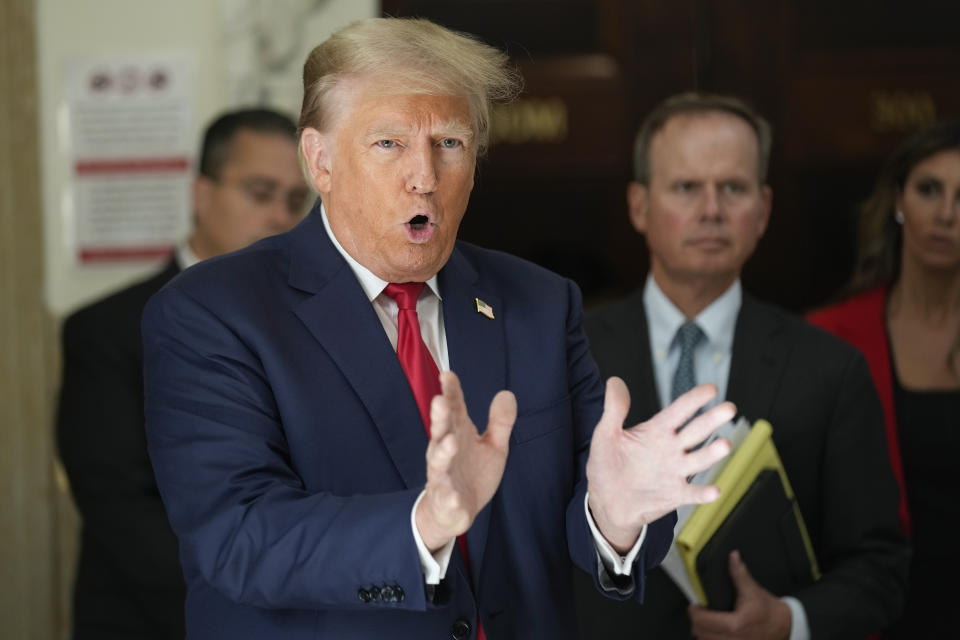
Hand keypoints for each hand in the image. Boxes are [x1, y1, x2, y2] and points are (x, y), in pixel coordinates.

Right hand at [415, 371, 516, 550]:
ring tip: (451, 442)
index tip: (447, 375)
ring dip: (443, 451)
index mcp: (457, 433)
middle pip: (441, 430)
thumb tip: (507, 393)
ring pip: (438, 461)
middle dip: (439, 417)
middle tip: (440, 401)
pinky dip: (448, 495)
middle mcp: (446, 450)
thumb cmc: (472, 473)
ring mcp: (443, 475)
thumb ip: (500, 422)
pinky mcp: (445, 499)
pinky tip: (453, 494)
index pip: (453, 409)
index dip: (450, 392)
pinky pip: (445, 497)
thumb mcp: (493, 446)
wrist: (455, 511)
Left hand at [586, 377, 734, 552]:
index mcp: (657, 431)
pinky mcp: (675, 495)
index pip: (679, 411)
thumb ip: (614, 409)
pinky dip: (703, 493)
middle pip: (696, 431)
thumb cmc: (607, 464)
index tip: (711, 389)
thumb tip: (615, 381)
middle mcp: (671, 449)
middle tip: (729, 408)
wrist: (606, 502)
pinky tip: (714, 490)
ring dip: (712, 453)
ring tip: (724, 445)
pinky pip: (693, 494)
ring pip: (699, 460)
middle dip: (712, 419)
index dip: (694, 400)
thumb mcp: (605, 434)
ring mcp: (676, 472)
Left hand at [688, 551, 791, 639]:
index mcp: (735, 624)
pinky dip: (711, 639)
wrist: (787, 627)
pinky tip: (715, 631)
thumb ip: (739, 574)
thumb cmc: (770, 611)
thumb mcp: (753, 591)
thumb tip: (733, 556)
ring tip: (706, 621)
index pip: (703, 621)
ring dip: (703, 632)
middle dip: (697, 622)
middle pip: (701, 634)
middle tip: (699, 612)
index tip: (695, 605)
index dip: (694, 611)